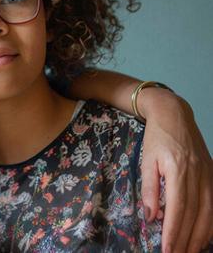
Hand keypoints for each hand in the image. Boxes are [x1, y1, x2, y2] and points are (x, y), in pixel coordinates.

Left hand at [139, 88, 211, 252]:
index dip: (174, 232)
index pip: (177, 209)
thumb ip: (149, 188)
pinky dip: (211, 223)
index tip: (168, 250)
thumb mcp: (146, 160)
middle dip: (187, 240)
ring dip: (200, 236)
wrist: (174, 114)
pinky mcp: (212, 174)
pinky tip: (205, 235)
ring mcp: (208, 175)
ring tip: (190, 251)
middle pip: (195, 215)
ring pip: (208, 213)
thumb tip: (151, 216)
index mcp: (178, 172)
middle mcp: (198, 176)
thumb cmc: (156, 137)